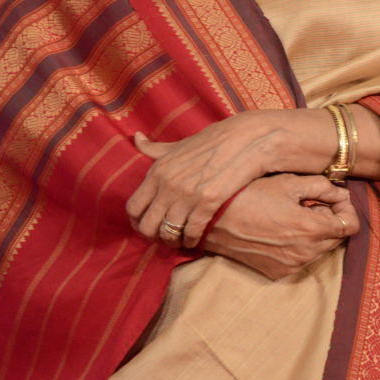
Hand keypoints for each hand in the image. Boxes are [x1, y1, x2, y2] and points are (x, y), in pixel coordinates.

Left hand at [127, 110, 318, 247]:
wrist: (246, 139)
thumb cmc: (212, 142)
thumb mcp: (179, 145)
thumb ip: (155, 148)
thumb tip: (136, 138)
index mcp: (157, 170)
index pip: (133, 207)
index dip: (138, 222)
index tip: (148, 226)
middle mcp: (168, 184)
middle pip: (147, 225)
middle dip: (153, 236)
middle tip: (163, 238)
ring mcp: (187, 194)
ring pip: (168, 232)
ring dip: (173, 241)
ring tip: (179, 241)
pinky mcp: (208, 202)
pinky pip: (191, 231)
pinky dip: (191, 240)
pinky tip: (195, 240)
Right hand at [200, 174, 357, 280]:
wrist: (212, 220)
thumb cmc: (250, 195)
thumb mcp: (289, 183)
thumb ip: (323, 188)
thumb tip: (341, 194)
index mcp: (311, 229)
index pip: (351, 226)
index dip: (346, 210)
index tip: (333, 199)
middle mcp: (305, 253)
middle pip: (336, 238)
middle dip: (331, 220)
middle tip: (310, 203)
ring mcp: (290, 266)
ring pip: (320, 250)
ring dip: (315, 233)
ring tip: (294, 215)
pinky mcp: (276, 273)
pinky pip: (301, 259)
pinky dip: (299, 246)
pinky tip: (281, 230)